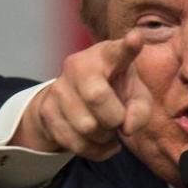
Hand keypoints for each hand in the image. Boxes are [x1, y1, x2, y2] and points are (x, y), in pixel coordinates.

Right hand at [12, 30, 152, 159]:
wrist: (72, 100)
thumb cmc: (114, 91)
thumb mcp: (135, 94)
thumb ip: (140, 109)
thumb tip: (127, 128)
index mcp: (106, 55)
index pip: (117, 50)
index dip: (128, 46)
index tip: (136, 38)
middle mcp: (78, 65)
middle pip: (97, 97)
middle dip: (114, 118)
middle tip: (117, 119)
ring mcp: (58, 88)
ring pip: (86, 127)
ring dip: (104, 137)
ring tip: (106, 128)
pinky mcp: (46, 111)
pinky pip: (75, 144)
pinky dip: (94, 149)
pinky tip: (98, 140)